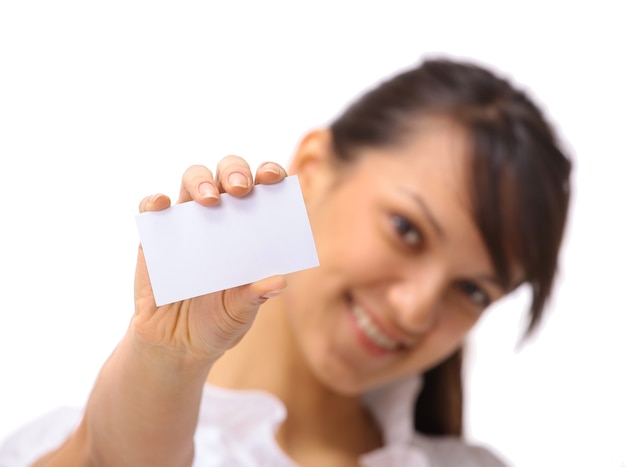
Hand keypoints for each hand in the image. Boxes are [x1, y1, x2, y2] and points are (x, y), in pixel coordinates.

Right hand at [132, 156, 288, 363]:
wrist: (177, 345)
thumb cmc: (218, 320)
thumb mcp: (240, 312)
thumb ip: (256, 296)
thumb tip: (279, 281)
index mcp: (250, 228)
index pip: (263, 189)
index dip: (270, 174)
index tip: (273, 179)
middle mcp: (221, 216)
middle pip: (226, 173)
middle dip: (235, 171)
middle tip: (240, 190)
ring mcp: (187, 222)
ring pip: (192, 180)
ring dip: (200, 180)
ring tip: (208, 199)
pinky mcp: (155, 236)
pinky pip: (152, 208)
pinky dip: (155, 201)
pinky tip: (163, 204)